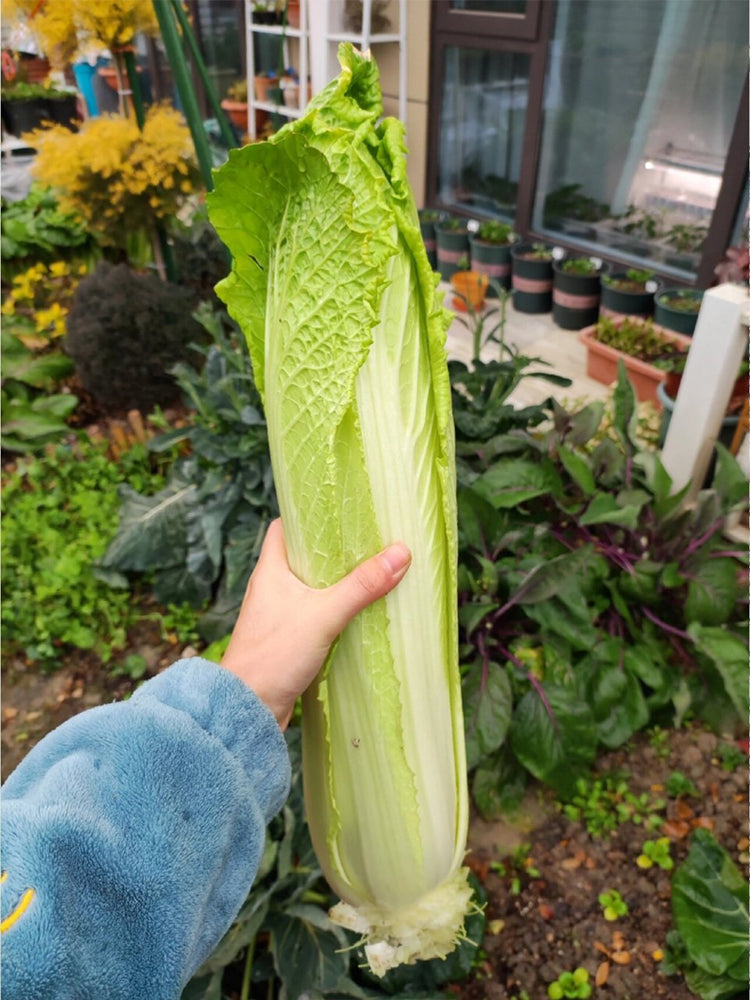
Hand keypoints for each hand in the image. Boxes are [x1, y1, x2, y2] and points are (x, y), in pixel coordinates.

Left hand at [221, 519, 410, 728]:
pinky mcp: (287, 640)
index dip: (305, 515)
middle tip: (365, 541)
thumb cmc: (274, 655)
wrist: (246, 708)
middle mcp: (271, 588)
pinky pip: (314, 615)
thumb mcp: (324, 614)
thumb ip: (361, 585)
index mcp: (270, 570)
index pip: (282, 528)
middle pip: (302, 557)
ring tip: (369, 573)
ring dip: (335, 583)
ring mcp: (278, 615)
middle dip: (332, 550)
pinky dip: (334, 610)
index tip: (336, 510)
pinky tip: (357, 614)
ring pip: (310, 588)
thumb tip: (400, 553)